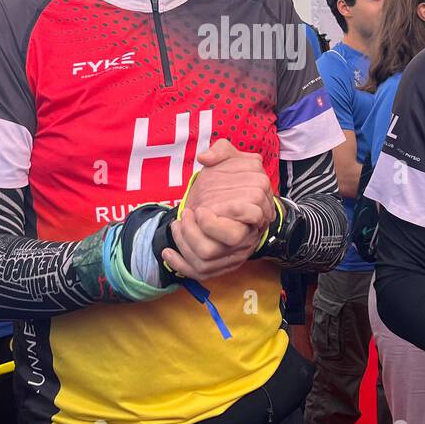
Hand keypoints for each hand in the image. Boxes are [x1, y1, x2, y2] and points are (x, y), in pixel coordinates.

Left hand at [161, 140, 273, 281]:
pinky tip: (167, 252)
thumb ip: (222, 151)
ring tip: (177, 224)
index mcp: (256, 208)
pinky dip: (180, 264)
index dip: (229, 211)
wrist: (230, 207)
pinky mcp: (220, 266)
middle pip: (231, 239)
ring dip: (186, 241)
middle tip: (189, 213)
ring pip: (209, 257)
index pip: (253, 214)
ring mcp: (235, 253)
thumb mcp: (232, 160)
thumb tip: (205, 158)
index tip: (203, 207)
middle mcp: (248, 234)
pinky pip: (200, 273)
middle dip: (202, 228)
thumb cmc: (230, 182)